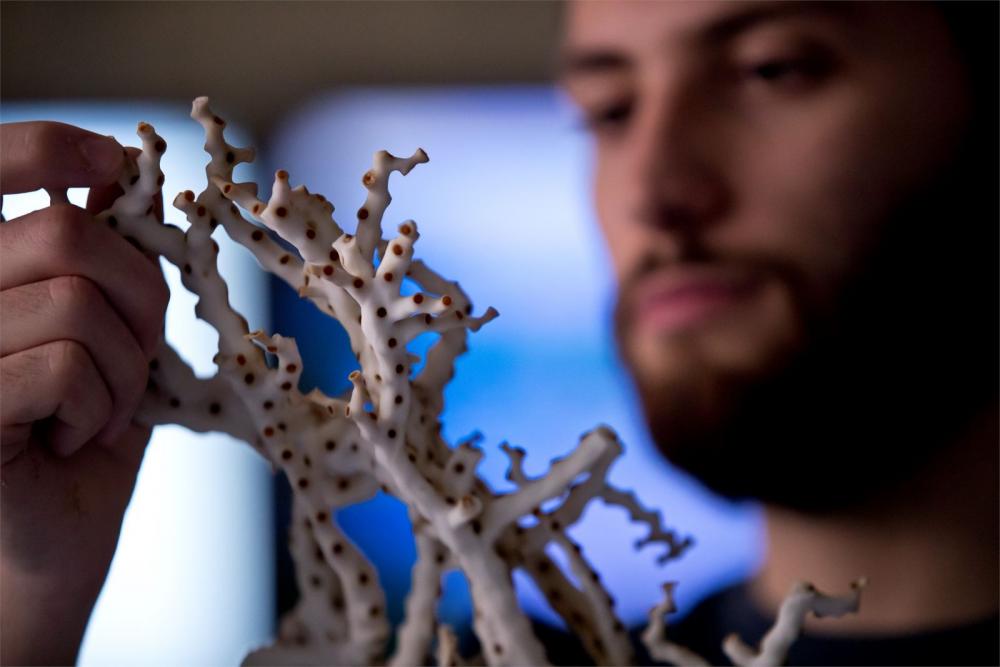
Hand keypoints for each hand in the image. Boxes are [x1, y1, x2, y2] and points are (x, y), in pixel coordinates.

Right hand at [0, 121, 168, 664]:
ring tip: (98, 408)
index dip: (49, 146)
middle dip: (137, 298)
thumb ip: (102, 257)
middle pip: (65, 235)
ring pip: (74, 303)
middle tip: (135, 356)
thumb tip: (120, 171)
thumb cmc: (83, 428)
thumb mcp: (108, 331)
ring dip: (122, 366)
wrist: (54, 539)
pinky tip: (74, 438)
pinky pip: (62, 364)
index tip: (113, 161)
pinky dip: (98, 405)